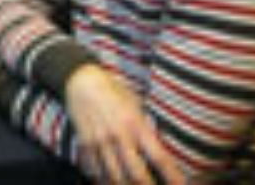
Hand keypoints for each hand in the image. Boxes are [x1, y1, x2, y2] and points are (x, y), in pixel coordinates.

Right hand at [65, 64, 183, 184]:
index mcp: (135, 124)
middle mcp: (118, 136)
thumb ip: (146, 129)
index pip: (160, 157)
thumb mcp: (136, 105)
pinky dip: (103, 180)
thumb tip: (159, 153)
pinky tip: (110, 182)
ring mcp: (100, 142)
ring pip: (115, 177)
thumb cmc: (113, 91)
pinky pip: (95, 171)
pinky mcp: (85, 144)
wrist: (81, 80)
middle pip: (136, 175)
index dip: (173, 177)